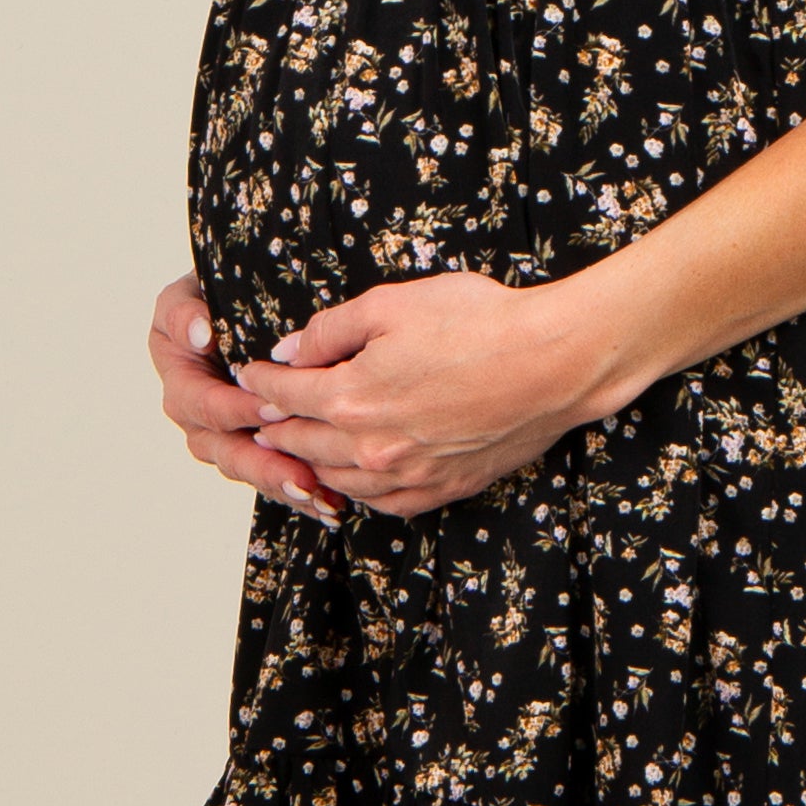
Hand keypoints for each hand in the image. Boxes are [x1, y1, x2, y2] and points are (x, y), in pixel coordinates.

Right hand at [148, 271, 345, 521]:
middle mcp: (198, 419)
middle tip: (302, 479)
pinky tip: (330, 504)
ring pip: (251, 471)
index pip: (206, 406)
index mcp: (181, 382)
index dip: (237, 411)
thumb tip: (201, 335)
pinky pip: (272, 475)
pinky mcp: (253, 450)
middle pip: (227, 452)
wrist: (231, 308)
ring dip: (286, 487)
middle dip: (266, 468)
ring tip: (322, 499)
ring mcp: (225, 439)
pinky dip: (301, 491)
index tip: (272, 409)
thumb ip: (184, 313)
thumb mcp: (189, 294)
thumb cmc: (213, 297)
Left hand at [237, 269, 627, 519]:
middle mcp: (371, 447)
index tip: (251, 373)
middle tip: (258, 418)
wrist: (554, 363)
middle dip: (274, 426)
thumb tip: (290, 351)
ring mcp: (407, 475)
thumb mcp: (393, 303)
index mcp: (351, 397)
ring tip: (295, 448)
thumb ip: (331, 330)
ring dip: (309, 462)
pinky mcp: (441, 489)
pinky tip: (354, 476)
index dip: (261, 380)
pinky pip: (381, 502)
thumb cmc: (482, 323)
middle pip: (301, 442)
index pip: (283, 393)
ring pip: (337, 478)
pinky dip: (356, 489)